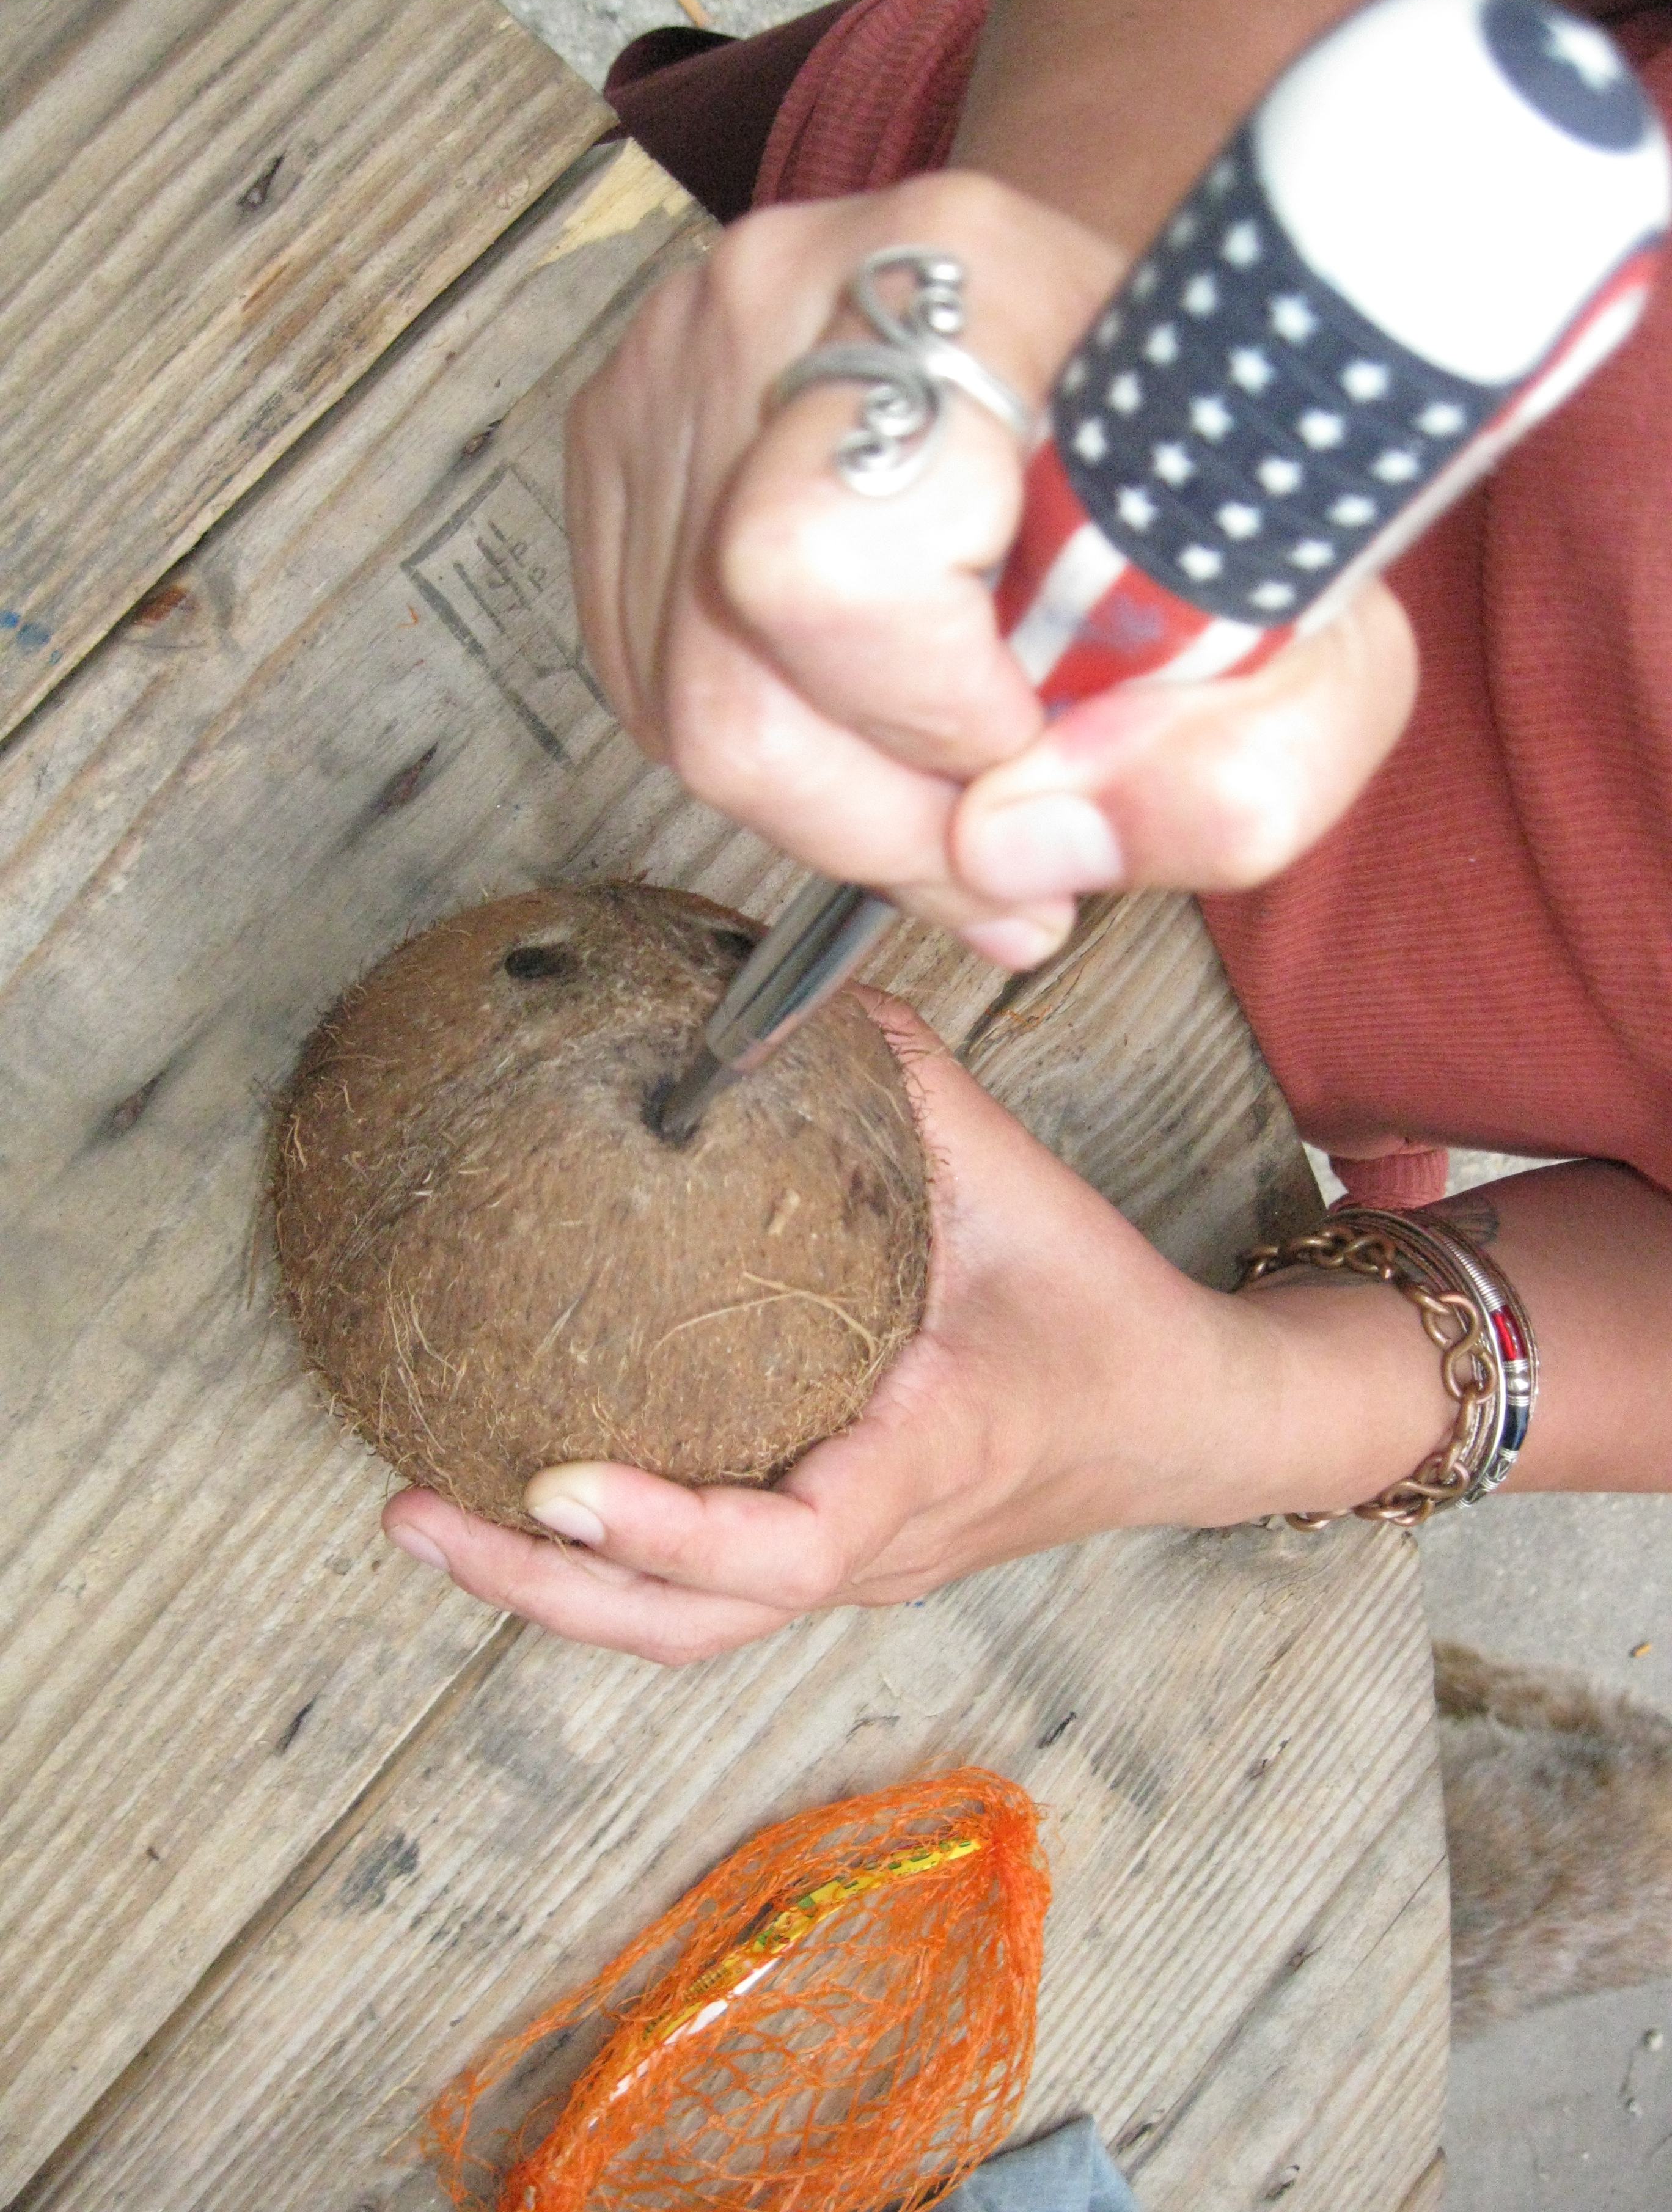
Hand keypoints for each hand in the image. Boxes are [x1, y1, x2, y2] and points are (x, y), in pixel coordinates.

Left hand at [381, 1001, 1441, 1662]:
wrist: (1194, 1424)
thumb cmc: (1112, 1319)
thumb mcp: (1025, 1187)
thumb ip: (913, 1090)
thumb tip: (787, 1000)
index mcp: (927, 1463)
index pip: (783, 1547)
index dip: (663, 1532)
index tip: (554, 1485)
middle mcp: (880, 1545)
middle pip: (692, 1625)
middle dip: (541, 1587)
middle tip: (412, 1508)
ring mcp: (859, 1568)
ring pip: (689, 1626)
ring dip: (553, 1589)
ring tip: (429, 1513)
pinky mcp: (846, 1555)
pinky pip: (712, 1586)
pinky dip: (611, 1561)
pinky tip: (535, 1491)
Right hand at [566, 168, 1418, 967]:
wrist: (1106, 345)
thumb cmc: (1199, 485)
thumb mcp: (1320, 639)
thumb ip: (1237, 769)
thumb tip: (1018, 860)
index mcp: (963, 285)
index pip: (836, 569)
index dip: (934, 720)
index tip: (1038, 738)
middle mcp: (778, 303)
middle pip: (735, 690)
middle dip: (884, 824)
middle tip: (1004, 838)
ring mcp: (673, 377)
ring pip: (683, 716)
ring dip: (835, 813)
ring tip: (960, 805)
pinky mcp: (621, 453)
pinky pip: (650, 689)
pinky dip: (778, 761)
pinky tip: (881, 742)